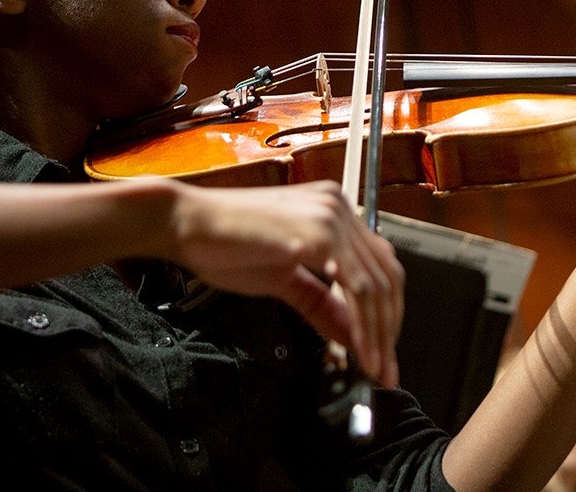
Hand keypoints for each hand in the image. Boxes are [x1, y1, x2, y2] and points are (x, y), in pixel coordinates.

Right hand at [166, 180, 403, 385]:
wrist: (187, 224)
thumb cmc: (225, 245)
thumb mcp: (282, 281)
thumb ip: (321, 303)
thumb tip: (351, 334)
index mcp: (334, 211)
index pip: (379, 265)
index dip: (387, 311)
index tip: (382, 349)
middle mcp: (339, 208)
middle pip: (387, 276)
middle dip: (389, 328)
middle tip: (384, 369)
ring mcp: (331, 218)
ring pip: (376, 285)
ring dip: (379, 334)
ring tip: (374, 368)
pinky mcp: (319, 233)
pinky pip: (356, 287)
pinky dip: (363, 325)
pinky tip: (359, 351)